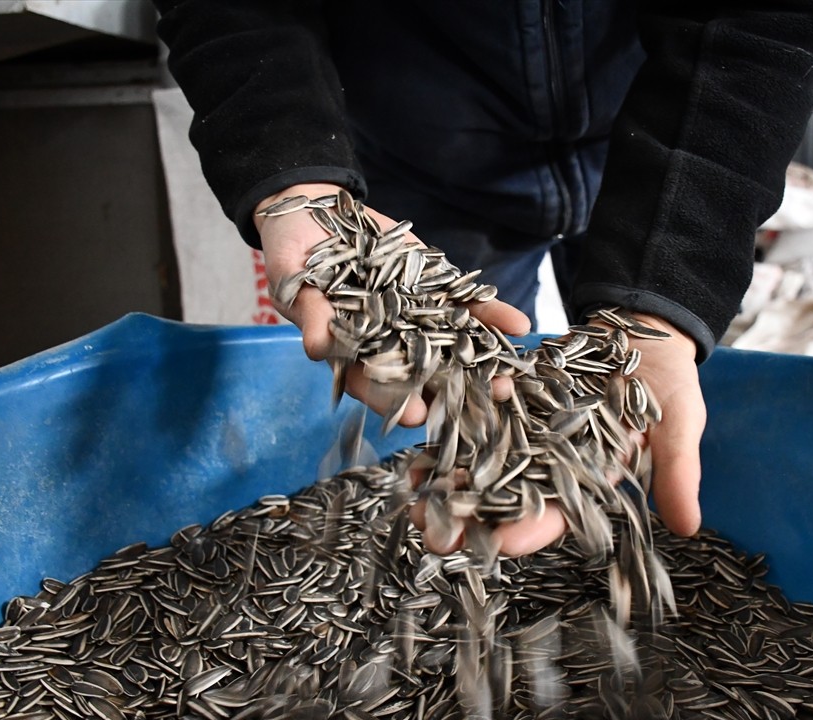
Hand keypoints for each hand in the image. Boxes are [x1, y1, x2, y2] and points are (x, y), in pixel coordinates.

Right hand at [253, 184, 530, 426]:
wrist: (313, 210)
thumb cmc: (292, 254)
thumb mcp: (294, 281)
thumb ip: (311, 314)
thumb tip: (316, 349)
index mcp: (350, 351)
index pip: (373, 383)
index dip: (394, 401)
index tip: (417, 417)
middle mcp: (387, 339)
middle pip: (421, 373)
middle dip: (453, 390)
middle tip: (483, 407)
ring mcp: (415, 314)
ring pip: (452, 345)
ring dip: (483, 362)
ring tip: (509, 379)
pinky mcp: (434, 286)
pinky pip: (467, 304)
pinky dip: (492, 314)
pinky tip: (520, 325)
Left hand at [418, 311, 704, 556]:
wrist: (641, 329)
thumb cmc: (668, 380)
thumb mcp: (679, 421)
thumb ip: (677, 470)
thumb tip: (691, 527)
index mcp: (592, 481)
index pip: (560, 515)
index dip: (530, 530)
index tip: (498, 543)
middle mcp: (552, 467)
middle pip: (507, 502)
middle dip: (471, 520)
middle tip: (434, 535)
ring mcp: (526, 436)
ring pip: (480, 468)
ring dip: (446, 485)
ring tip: (411, 497)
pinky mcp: (509, 405)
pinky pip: (472, 421)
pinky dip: (445, 435)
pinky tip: (413, 449)